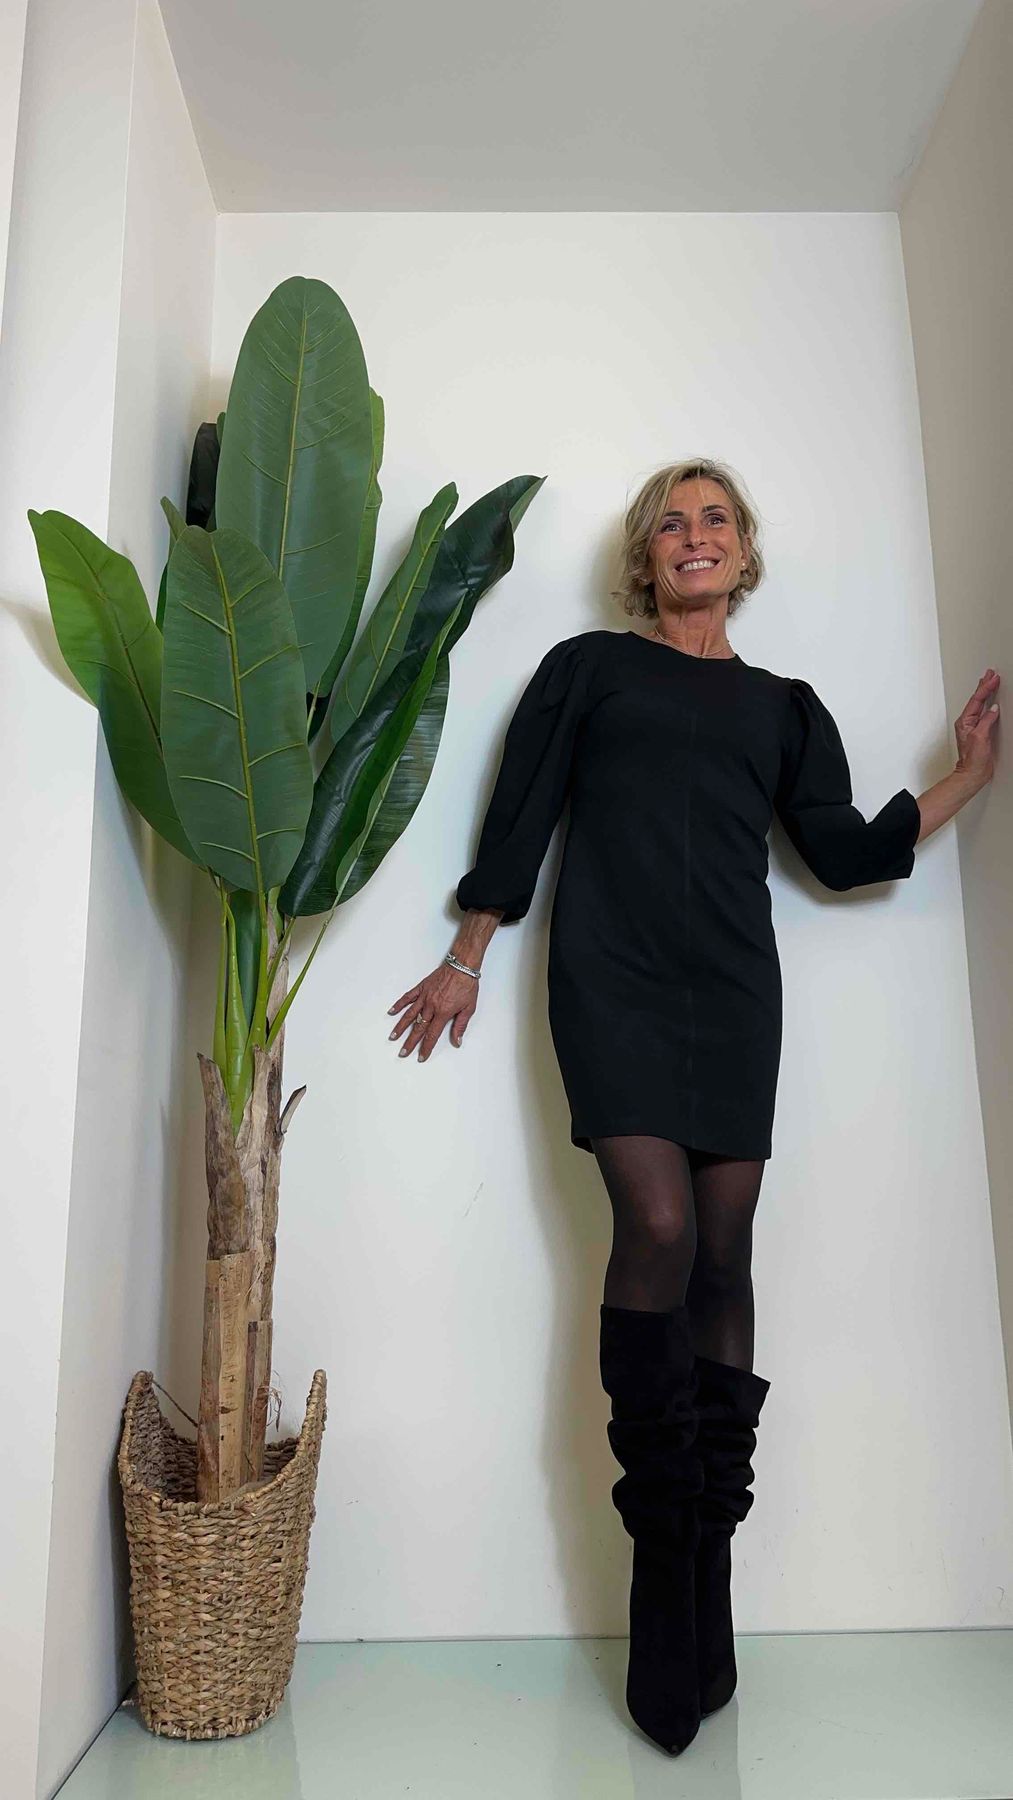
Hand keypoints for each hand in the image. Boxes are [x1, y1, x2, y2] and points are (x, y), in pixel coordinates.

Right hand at [387, 961, 479, 1061]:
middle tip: (403, 1052)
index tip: (421, 1056)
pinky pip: (408, 997)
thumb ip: (460, 1026)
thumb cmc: (466, 985)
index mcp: (443, 1012)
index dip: (426, 1047)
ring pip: (410, 1015)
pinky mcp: (422, 988)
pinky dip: (399, 1005)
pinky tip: (392, 1011)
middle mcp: (431, 1006)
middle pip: (418, 1028)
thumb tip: (457, 1041)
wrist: (462, 966)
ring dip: (400, 1027)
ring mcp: (425, 996)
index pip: (432, 1035)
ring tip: (393, 1036)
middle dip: (410, 1042)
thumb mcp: (469, 1008)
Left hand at [954, 668, 999, 787]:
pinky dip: (988, 704)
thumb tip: (993, 709)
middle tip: (991, 673)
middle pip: (977, 699)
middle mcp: (967, 722)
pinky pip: (984, 713)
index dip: (986, 688)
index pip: (977, 700)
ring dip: (985, 692)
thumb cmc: (973, 759)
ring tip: (989, 681)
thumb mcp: (980, 737)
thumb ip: (986, 721)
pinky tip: (991, 701)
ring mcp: (973, 727)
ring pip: (980, 704)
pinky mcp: (980, 732)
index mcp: (965, 721)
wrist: (972, 773)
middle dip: (984, 685)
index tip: (994, 678)